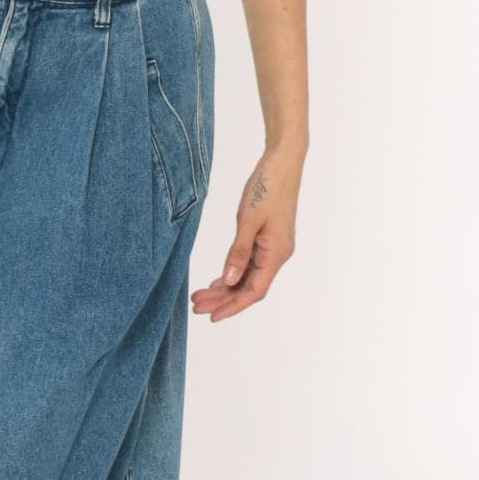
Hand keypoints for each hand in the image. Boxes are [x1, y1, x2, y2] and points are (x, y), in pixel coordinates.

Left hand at [192, 146, 301, 320]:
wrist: (282, 163)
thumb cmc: (267, 187)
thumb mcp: (248, 220)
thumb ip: (238, 251)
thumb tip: (229, 280)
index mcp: (276, 253)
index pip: (254, 291)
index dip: (233, 306)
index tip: (212, 316)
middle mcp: (277, 255)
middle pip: (249, 287)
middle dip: (223, 299)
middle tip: (196, 306)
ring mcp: (273, 247)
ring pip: (248, 276)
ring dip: (225, 287)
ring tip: (200, 295)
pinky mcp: (267, 239)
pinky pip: (249, 264)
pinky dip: (233, 273)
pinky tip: (217, 280)